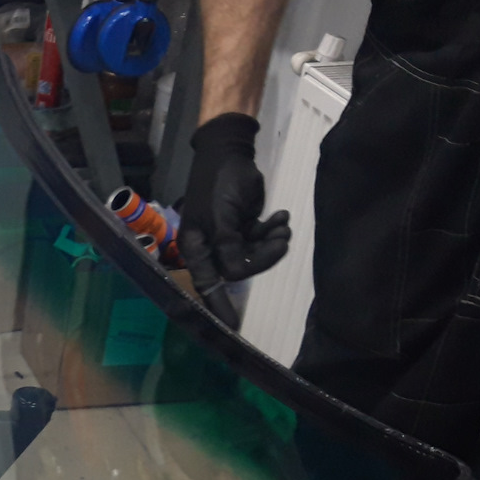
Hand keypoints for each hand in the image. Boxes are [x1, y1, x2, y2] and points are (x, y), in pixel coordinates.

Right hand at [179, 113, 291, 325]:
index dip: (220, 306)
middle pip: (241, 269)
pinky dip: (275, 230)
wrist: (230, 152)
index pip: (209, 283)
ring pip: (256, 254)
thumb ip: (229, 246)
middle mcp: (212, 247)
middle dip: (264, 257)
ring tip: (282, 224)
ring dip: (274, 241)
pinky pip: (262, 239)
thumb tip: (236, 275)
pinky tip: (281, 216)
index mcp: (197, 247)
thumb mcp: (222, 215)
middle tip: (282, 240)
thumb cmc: (218, 183)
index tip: (232, 326)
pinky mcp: (245, 226)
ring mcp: (230, 237)